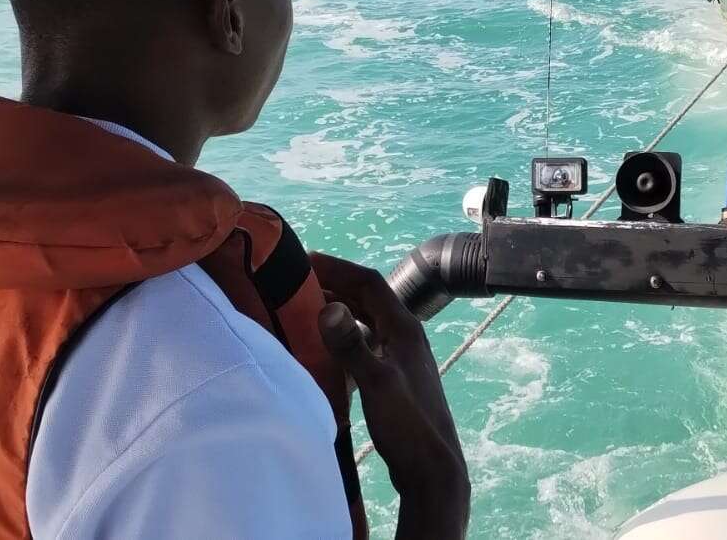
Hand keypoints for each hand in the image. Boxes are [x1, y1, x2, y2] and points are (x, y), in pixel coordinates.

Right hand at [312, 252, 469, 539]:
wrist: (432, 466)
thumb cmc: (407, 424)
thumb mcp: (375, 383)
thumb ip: (351, 346)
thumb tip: (327, 306)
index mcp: (403, 327)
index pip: (368, 281)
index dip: (337, 266)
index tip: (302, 259)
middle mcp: (404, 334)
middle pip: (367, 297)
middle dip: (333, 283)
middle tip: (294, 281)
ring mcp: (400, 355)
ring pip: (366, 319)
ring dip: (338, 308)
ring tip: (303, 308)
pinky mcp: (394, 374)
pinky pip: (365, 341)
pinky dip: (344, 335)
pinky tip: (325, 347)